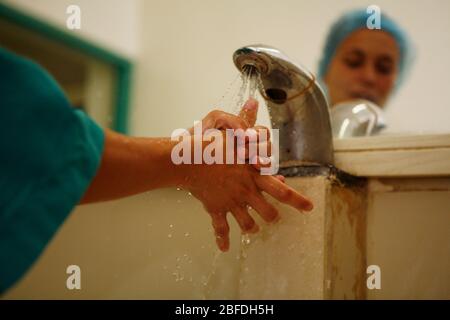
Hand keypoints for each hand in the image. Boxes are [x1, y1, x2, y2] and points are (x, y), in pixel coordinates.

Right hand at [182, 99, 312, 251]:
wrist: (189, 160)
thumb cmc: (211, 145)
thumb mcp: (232, 131)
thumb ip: (246, 121)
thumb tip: (253, 101)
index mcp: (255, 176)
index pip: (282, 191)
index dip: (298, 201)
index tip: (309, 208)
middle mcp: (247, 192)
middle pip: (268, 212)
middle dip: (273, 216)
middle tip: (274, 217)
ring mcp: (232, 203)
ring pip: (248, 224)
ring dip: (252, 227)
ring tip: (254, 228)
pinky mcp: (216, 209)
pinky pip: (221, 229)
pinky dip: (222, 239)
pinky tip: (224, 249)